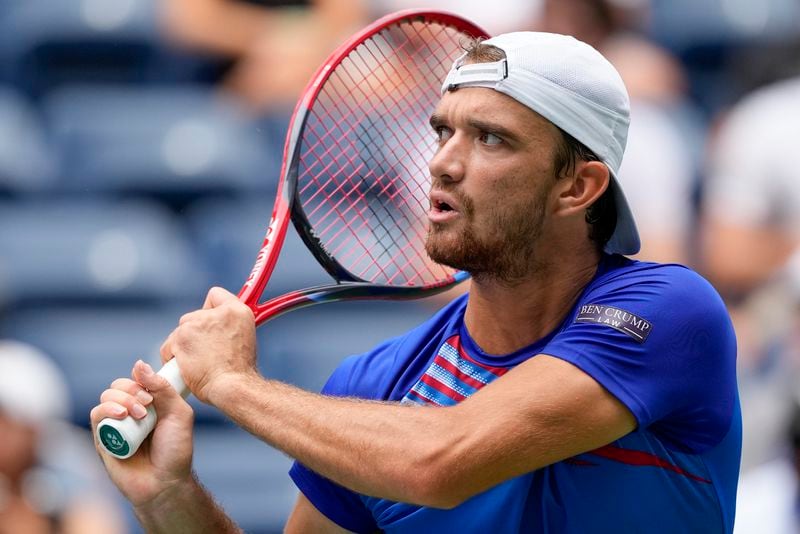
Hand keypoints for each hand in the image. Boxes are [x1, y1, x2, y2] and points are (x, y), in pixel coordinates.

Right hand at [90, 360, 193, 507]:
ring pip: (107, 397)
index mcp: (149, 403)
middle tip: (147, 405)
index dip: (142, 380)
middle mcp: (130, 411)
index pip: (137, 379)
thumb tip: (139, 364)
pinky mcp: (103, 438)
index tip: (153, 393)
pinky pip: (96, 415)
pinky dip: (107, 409)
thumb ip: (163, 388)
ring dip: (122, 399)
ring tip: (138, 415)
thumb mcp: (179, 414)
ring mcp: (116, 424)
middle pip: (119, 385)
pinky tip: (121, 415)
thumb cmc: (175, 450)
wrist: (165, 482)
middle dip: (132, 390)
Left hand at [163, 287, 257, 403]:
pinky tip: (184, 367)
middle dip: (195, 332)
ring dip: (184, 345)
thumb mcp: (245, 339)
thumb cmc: (239, 371)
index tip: (211, 323)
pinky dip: (172, 356)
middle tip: (205, 351)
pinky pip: (168, 345)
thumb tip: (217, 330)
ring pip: (181, 331)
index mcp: (238, 311)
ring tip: (196, 363)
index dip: (211, 309)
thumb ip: (230, 327)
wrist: (232, 387)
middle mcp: (217, 313)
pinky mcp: (180, 338)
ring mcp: (196, 324)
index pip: (216, 295)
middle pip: (194, 316)